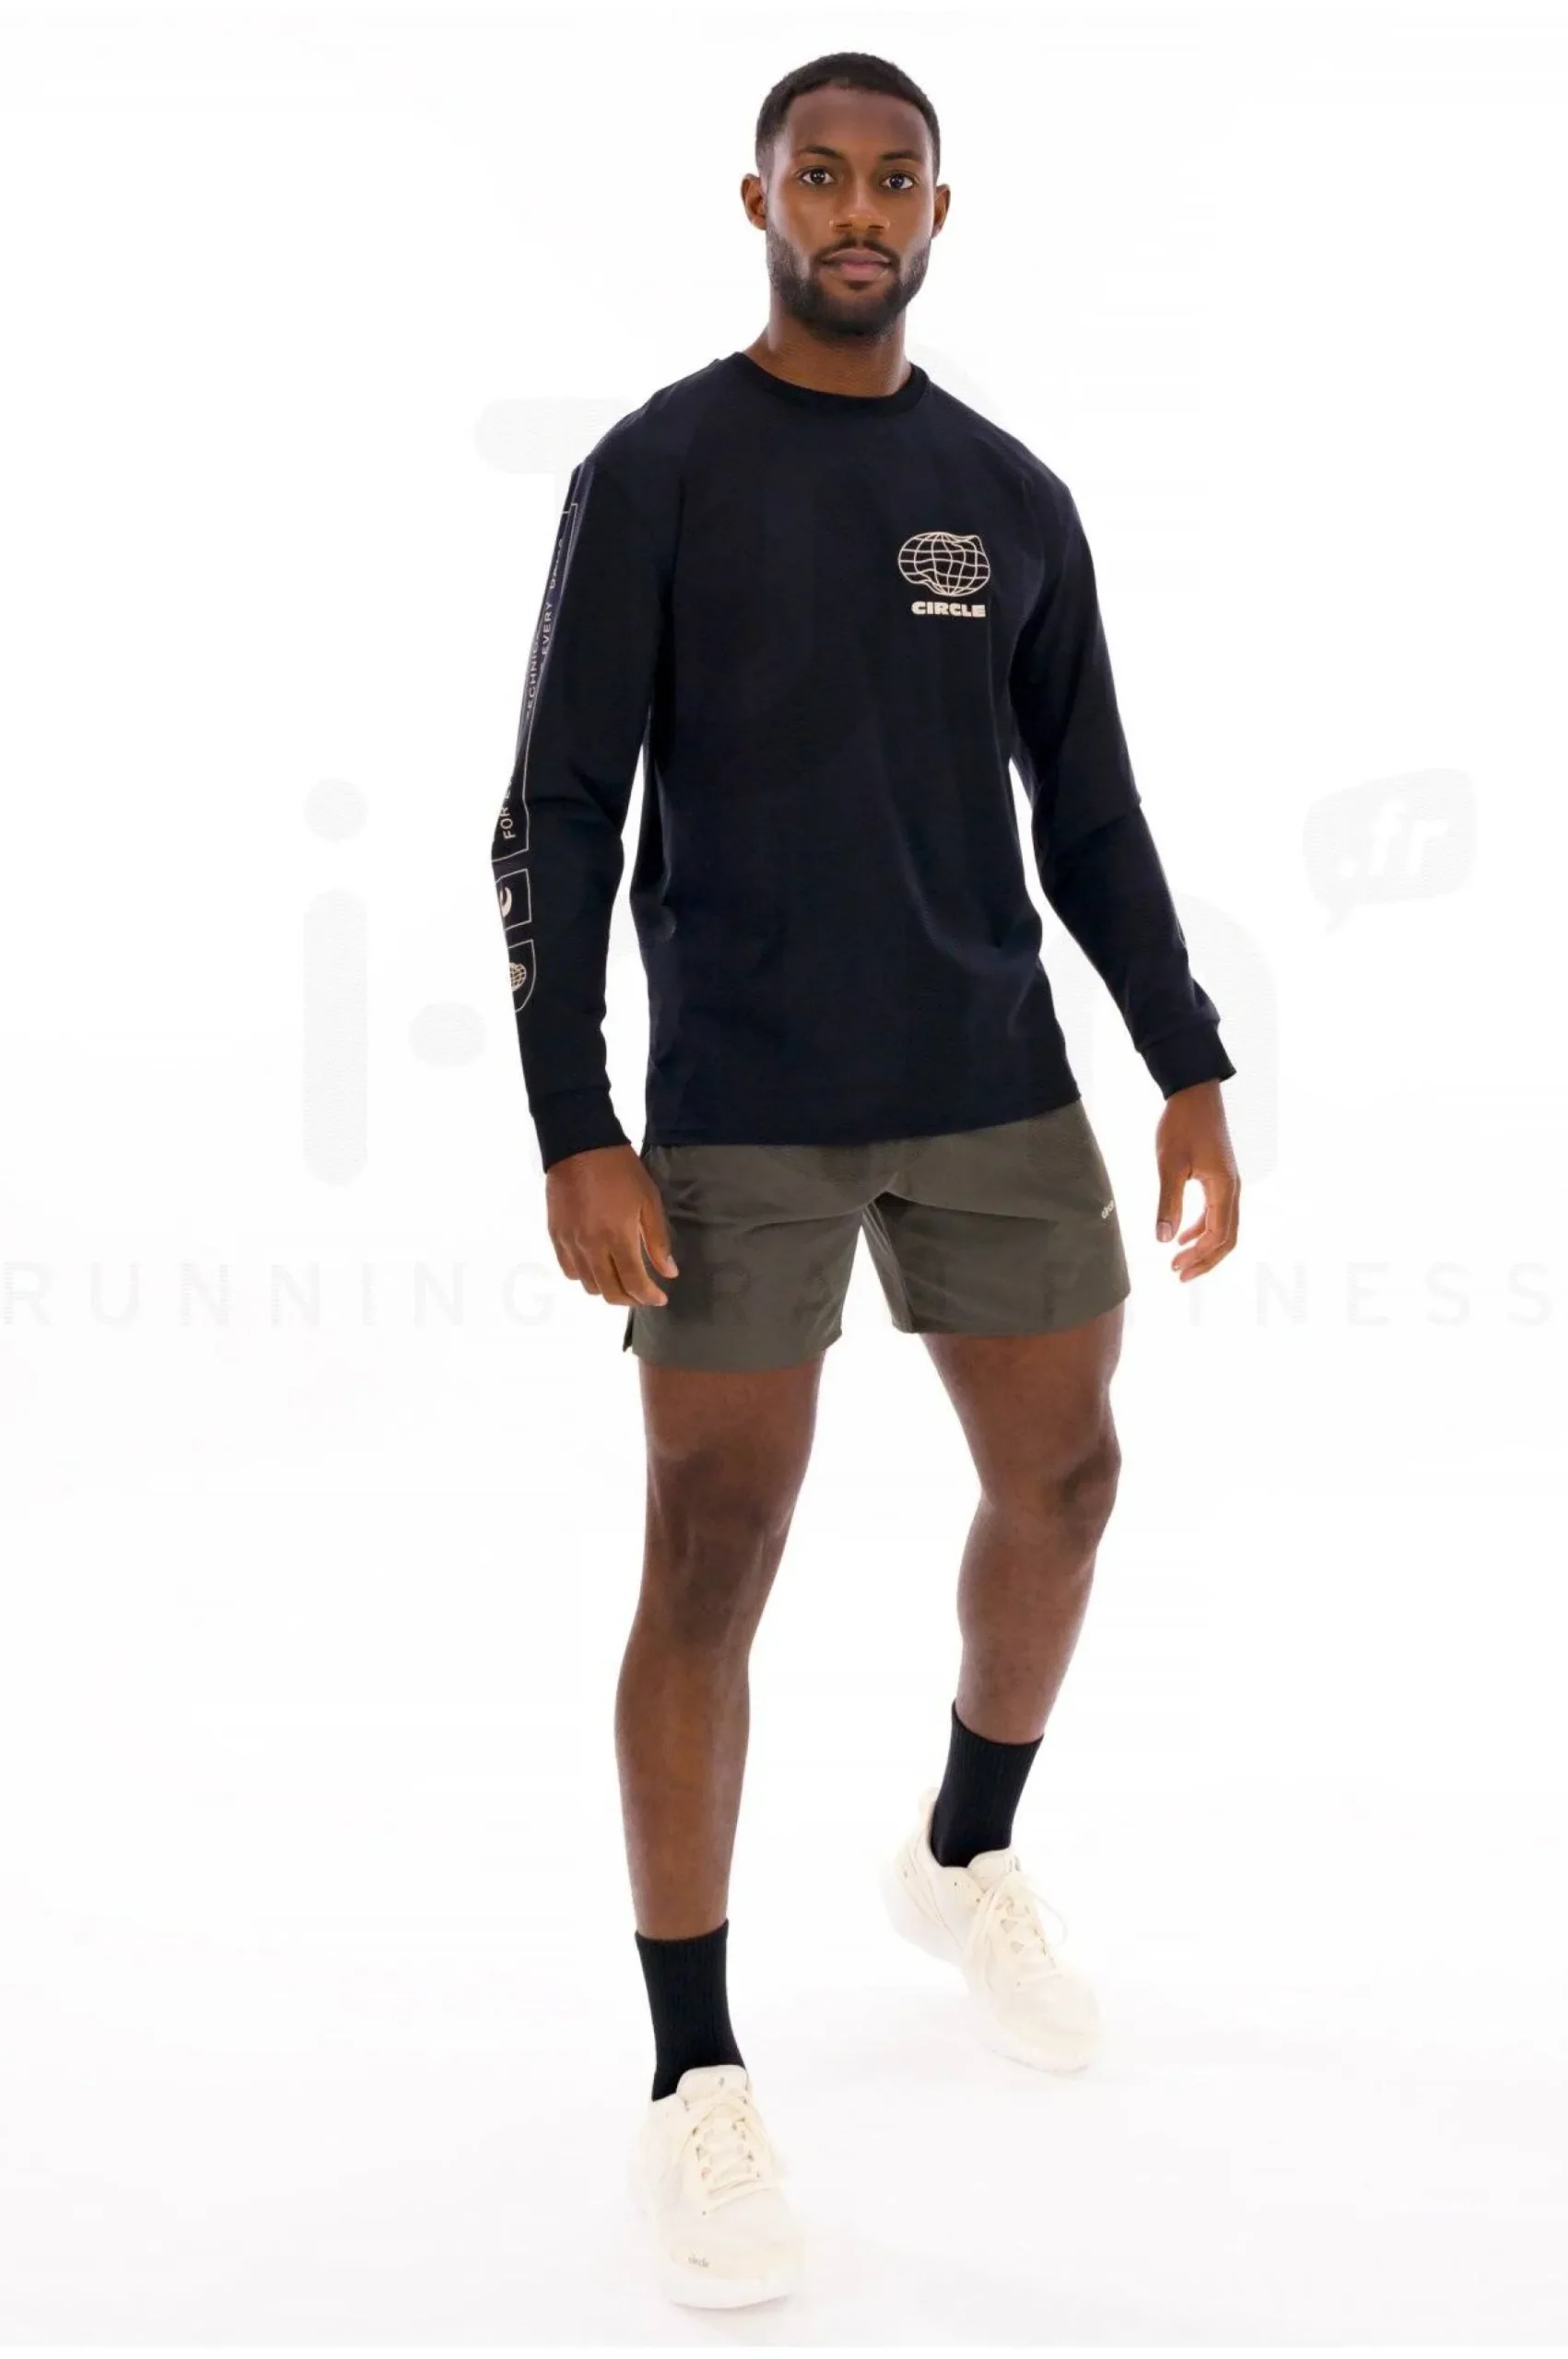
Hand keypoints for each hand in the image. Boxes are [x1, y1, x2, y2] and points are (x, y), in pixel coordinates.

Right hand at [545, 1143, 678, 1308]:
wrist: (580, 1146)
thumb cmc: (621, 1171)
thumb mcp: (648, 1201)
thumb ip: (657, 1240)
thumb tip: (669, 1272)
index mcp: (618, 1238)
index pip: (634, 1283)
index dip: (649, 1297)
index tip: (660, 1298)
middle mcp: (591, 1247)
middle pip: (610, 1291)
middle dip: (630, 1299)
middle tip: (643, 1293)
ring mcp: (570, 1243)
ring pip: (588, 1285)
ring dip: (607, 1289)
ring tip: (621, 1280)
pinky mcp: (556, 1236)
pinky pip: (569, 1270)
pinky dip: (585, 1276)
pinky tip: (597, 1267)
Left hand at [1153, 1080, 1239, 1281]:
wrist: (1195, 1094)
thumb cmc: (1182, 1125)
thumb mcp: (1169, 1165)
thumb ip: (1168, 1203)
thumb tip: (1164, 1240)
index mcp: (1224, 1188)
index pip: (1218, 1236)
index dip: (1199, 1258)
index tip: (1175, 1270)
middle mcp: (1233, 1189)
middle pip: (1227, 1238)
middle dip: (1204, 1260)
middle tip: (1177, 1274)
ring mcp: (1230, 1183)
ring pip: (1224, 1227)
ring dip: (1203, 1246)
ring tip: (1178, 1260)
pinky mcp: (1222, 1177)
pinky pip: (1218, 1212)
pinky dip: (1203, 1228)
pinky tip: (1183, 1235)